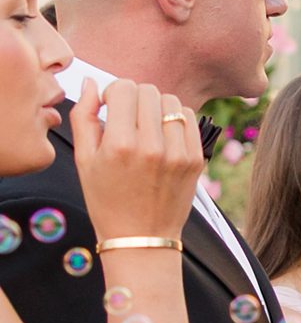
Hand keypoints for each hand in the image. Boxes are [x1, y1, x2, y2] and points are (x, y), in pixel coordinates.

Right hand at [69, 77, 202, 246]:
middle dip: (133, 98)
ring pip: (170, 101)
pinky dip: (174, 119)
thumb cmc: (107, 200)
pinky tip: (162, 135)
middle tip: (126, 118)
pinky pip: (189, 118)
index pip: (123, 88)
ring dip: (156, 107)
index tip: (109, 107)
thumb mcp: (83, 161)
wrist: (141, 238)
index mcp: (120, 145)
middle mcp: (152, 146)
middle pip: (147, 90)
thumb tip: (90, 84)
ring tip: (145, 127)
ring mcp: (178, 152)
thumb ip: (83, 117)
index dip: (112, 93)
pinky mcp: (196, 159)